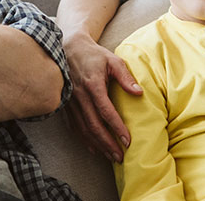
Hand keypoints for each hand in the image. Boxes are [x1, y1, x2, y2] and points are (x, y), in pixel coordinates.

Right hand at [62, 31, 141, 162]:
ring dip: (97, 144)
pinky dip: (83, 139)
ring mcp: (70, 101)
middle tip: (120, 156)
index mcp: (92, 84)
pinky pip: (74, 126)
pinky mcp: (66, 105)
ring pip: (83, 128)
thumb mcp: (112, 60)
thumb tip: (139, 93)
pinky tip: (93, 148)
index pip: (105, 111)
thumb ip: (125, 77)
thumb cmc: (94, 55)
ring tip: (110, 156)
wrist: (69, 48)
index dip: (117, 127)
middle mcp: (79, 95)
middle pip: (93, 125)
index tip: (127, 141)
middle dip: (107, 143)